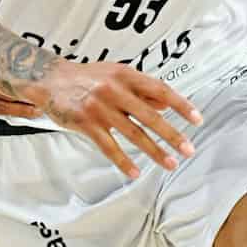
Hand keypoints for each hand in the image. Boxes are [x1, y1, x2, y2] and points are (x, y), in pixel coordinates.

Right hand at [39, 60, 200, 177]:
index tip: (197, 119)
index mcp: (125, 75)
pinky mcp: (86, 122)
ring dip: (154, 151)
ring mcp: (100, 107)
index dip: (180, 105)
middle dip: (172, 135)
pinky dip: (123, 161)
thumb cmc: (85, 78)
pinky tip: (134, 172)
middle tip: (188, 150)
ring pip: (133, 133)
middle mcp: (114, 90)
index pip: (160, 89)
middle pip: (150, 116)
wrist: (49, 80)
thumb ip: (140, 90)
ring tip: (169, 163)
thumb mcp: (115, 76)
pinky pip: (108, 146)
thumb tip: (166, 105)